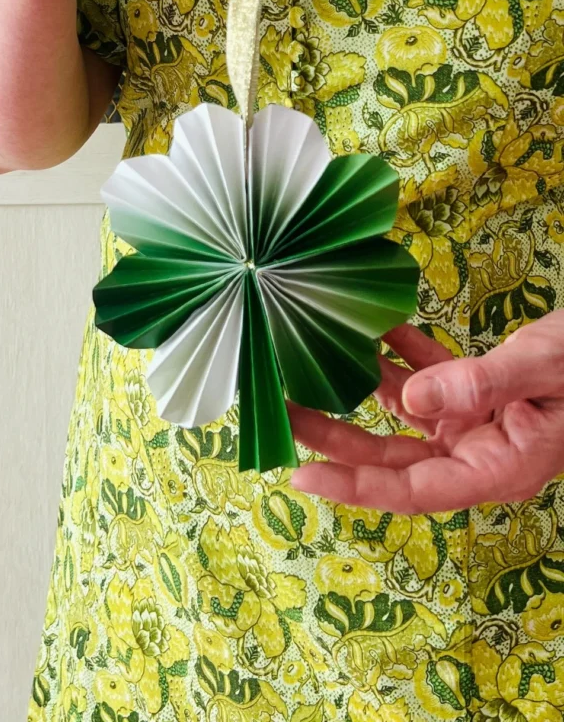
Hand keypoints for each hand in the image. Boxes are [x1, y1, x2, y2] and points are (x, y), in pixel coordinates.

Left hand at [288, 312, 563, 513]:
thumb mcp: (543, 367)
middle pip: (393, 457)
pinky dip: (402, 355)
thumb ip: (480, 383)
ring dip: (358, 393)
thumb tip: (408, 400)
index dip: (353, 486)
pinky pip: (430, 376)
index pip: (413, 489)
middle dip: (337, 438)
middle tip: (282, 416)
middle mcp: (480, 450)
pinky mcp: (481, 391)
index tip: (300, 476)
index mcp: (499, 465)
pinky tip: (372, 331)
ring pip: (403, 417)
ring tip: (307, 371)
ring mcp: (478, 421)